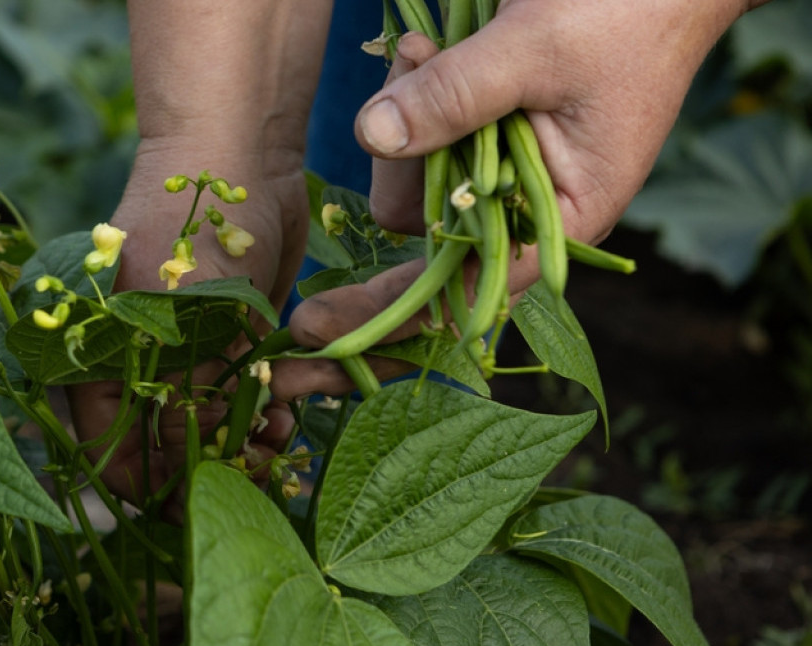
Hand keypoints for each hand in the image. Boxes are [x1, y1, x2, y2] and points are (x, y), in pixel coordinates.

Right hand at [65, 138, 306, 508]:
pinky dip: (263, 417)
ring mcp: (188, 354)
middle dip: (208, 471)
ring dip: (242, 448)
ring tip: (277, 447)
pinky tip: (286, 422)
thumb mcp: (181, 311)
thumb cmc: (188, 222)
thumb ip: (184, 389)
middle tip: (252, 478)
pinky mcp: (231, 341)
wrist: (235, 151)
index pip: (110, 450)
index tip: (193, 512)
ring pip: (210, 429)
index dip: (147, 489)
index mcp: (100, 359)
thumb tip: (196, 461)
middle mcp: (140, 365)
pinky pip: (244, 399)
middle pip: (164, 447)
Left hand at [271, 0, 753, 399]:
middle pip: (419, 228)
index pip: (458, 293)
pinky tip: (426, 46)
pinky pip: (418, 136)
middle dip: (400, 163)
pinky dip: (410, 93)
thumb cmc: (623, 13)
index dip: (382, 314)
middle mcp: (523, 209)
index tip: (309, 326)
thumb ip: (456, 97)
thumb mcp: (537, 51)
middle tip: (417, 64)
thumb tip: (373, 137)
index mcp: (558, 220)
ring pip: (409, 178)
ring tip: (430, 46)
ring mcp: (497, 173)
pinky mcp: (477, 134)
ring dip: (403, 112)